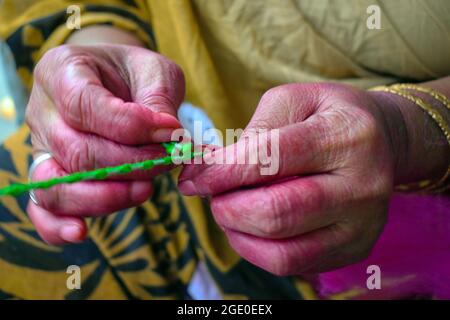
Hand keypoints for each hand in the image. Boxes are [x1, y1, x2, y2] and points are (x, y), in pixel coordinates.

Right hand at [26, 44, 184, 244]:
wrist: (117, 83)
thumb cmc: (135, 75)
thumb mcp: (155, 72)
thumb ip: (158, 100)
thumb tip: (168, 135)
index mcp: (63, 72)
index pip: (83, 105)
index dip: (130, 125)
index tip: (171, 132)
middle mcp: (44, 112)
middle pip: (76, 151)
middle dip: (129, 164)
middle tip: (168, 160)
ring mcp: (42, 148)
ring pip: (56, 186)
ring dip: (106, 196)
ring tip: (146, 190)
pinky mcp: (50, 178)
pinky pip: (42, 209)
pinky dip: (58, 226)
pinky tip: (82, 232)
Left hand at [179, 83, 400, 274]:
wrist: (382, 141)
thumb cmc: (329, 116)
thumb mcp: (292, 101)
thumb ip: (253, 132)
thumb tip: (210, 171)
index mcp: (347, 137)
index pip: (272, 160)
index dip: (221, 173)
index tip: (190, 178)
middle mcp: (362, 187)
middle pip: (277, 214)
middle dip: (227, 207)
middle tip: (211, 194)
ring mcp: (362, 225)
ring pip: (284, 253)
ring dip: (239, 234)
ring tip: (229, 210)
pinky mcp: (354, 249)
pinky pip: (293, 265)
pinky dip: (257, 250)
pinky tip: (250, 226)